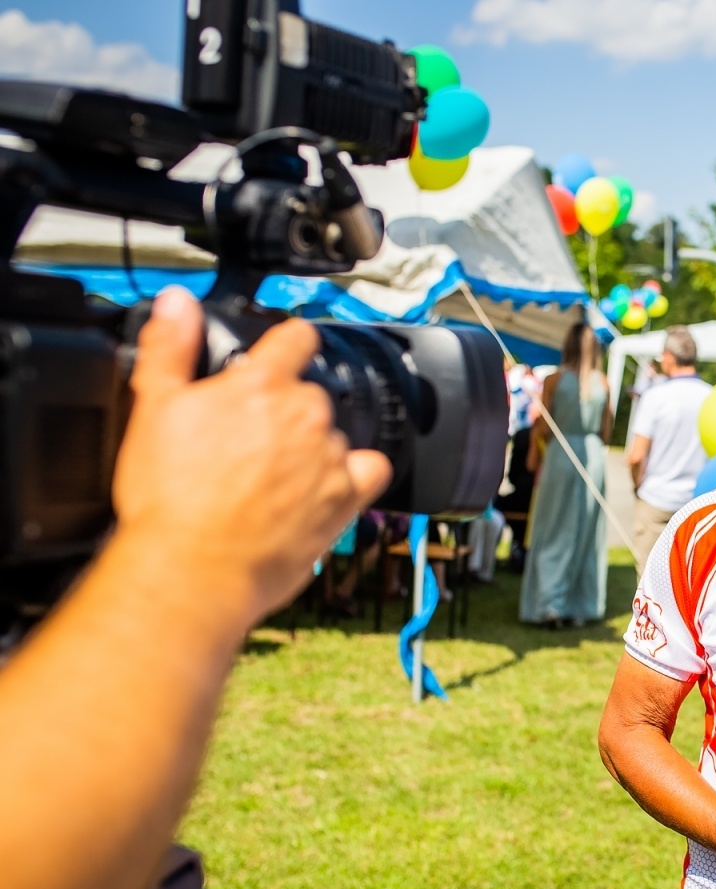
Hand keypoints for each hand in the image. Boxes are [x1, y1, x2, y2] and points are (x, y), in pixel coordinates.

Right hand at [113, 288, 391, 623]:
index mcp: (260, 383)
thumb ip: (169, 347)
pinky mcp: (345, 498)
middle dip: (283, 411)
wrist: (193, 567)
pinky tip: (326, 487)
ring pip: (331, 434)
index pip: (296, 338)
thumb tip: (178, 302)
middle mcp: (305, 413)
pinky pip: (370, 471)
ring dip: (310, 448)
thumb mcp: (153, 408)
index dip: (289, 342)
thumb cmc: (169, 496)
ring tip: (269, 479)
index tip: (284, 352)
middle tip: (247, 443)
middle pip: (309, 393)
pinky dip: (355, 475)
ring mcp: (329, 456)